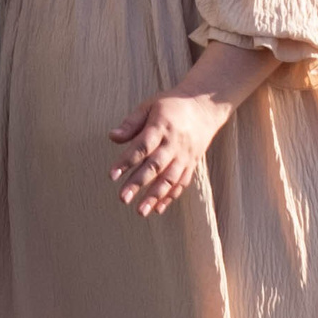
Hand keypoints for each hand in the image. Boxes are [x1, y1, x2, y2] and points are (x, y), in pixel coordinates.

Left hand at [108, 92, 230, 216]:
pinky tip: (157, 209)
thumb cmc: (172, 105)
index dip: (126, 161)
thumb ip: (131, 123)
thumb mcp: (150, 106)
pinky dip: (170, 197)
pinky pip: (181, 183)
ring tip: (140, 211)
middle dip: (138, 183)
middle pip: (155, 166)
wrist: (205, 106)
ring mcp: (185, 155)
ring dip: (155, 196)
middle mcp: (174, 143)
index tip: (112, 175)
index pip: (142, 146)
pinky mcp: (192, 164)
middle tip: (123, 198)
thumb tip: (112, 137)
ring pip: (170, 179)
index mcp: (161, 126)